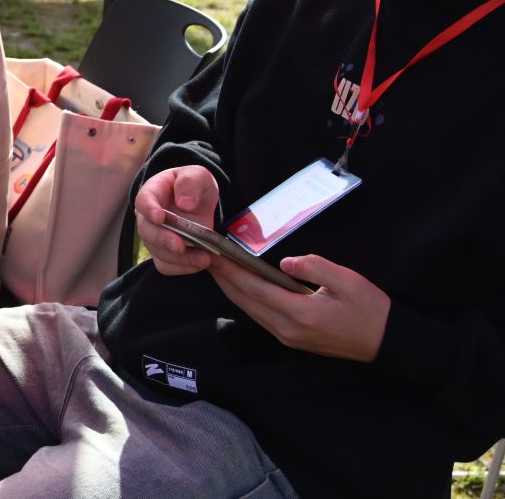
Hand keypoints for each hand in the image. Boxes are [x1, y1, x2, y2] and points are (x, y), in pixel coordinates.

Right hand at [132, 165, 221, 274]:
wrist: (200, 203)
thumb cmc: (194, 186)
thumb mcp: (198, 175)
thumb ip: (190, 182)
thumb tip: (184, 203)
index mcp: (153, 193)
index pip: (144, 201)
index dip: (149, 209)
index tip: (159, 217)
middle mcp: (148, 217)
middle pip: (147, 231)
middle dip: (163, 240)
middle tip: (180, 246)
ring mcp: (154, 237)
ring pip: (157, 251)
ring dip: (179, 258)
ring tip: (203, 258)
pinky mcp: (163, 253)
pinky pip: (166, 266)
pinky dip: (182, 268)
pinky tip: (199, 263)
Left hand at [209, 253, 388, 361]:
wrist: (388, 343)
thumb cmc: (370, 309)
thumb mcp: (346, 280)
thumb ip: (313, 267)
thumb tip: (285, 262)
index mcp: (300, 313)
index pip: (253, 288)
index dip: (229, 269)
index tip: (212, 252)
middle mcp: (288, 329)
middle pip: (244, 301)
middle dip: (223, 278)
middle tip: (206, 255)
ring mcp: (289, 338)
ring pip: (249, 310)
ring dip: (232, 289)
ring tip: (219, 267)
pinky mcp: (293, 340)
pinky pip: (260, 317)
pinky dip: (247, 299)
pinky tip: (242, 285)